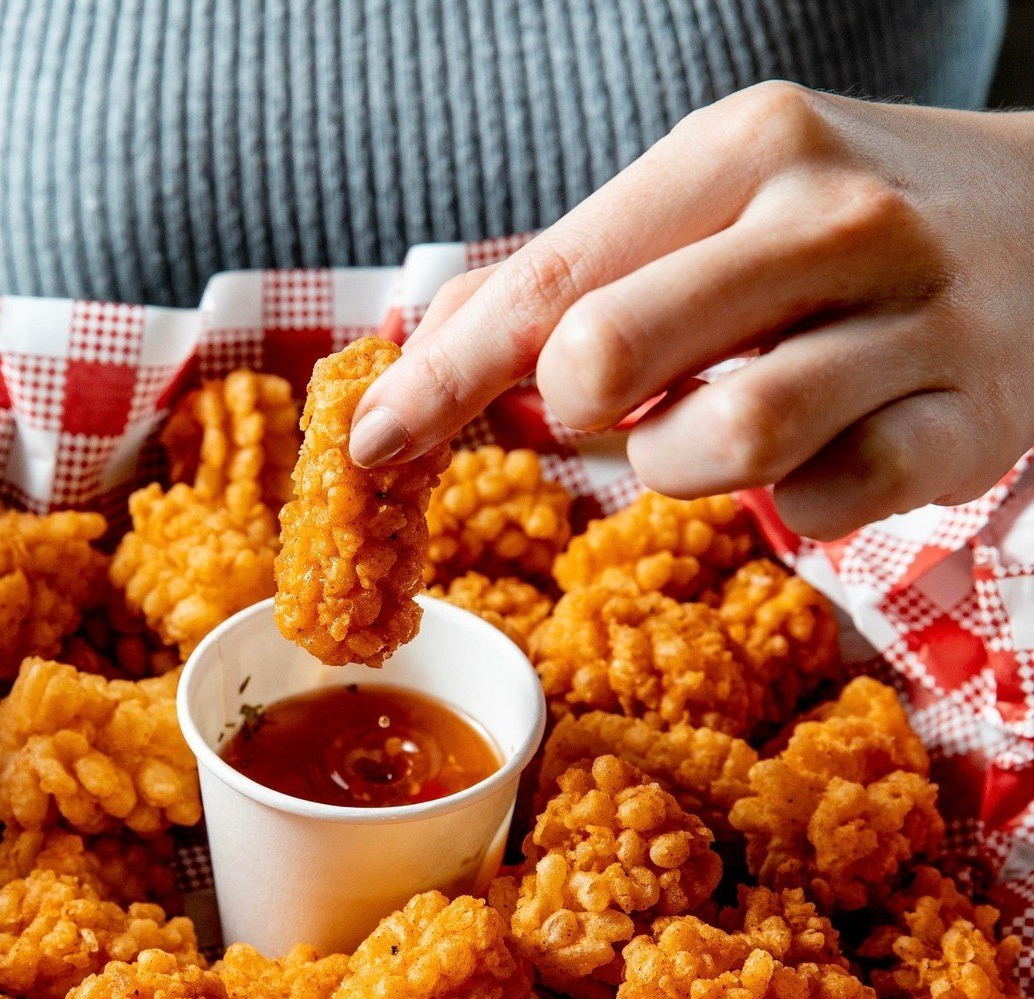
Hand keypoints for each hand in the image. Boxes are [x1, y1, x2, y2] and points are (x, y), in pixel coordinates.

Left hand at [350, 83, 1033, 539]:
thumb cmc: (838, 232)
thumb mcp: (712, 205)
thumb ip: (574, 273)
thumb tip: (423, 347)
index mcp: (742, 150)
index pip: (548, 282)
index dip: (442, 378)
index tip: (370, 444)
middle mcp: (831, 221)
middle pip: (608, 357)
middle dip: (575, 409)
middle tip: (609, 403)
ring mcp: (913, 324)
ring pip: (717, 446)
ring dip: (682, 464)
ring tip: (728, 419)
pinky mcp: (967, 426)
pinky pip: (822, 508)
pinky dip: (794, 501)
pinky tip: (829, 444)